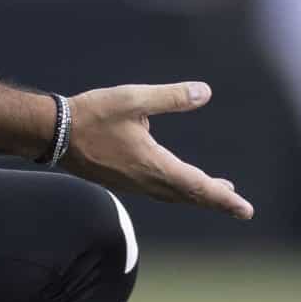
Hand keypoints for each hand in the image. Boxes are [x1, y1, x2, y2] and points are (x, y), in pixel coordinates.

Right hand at [63, 81, 253, 219]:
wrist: (54, 133)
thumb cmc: (93, 114)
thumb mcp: (134, 99)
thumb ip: (170, 97)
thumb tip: (204, 92)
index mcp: (154, 164)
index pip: (198, 185)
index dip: (224, 198)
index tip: (246, 209)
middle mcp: (147, 181)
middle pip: (190, 196)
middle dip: (217, 201)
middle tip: (241, 208)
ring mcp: (135, 184)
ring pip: (175, 195)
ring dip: (199, 195)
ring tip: (220, 192)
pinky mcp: (124, 180)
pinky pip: (161, 191)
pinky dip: (179, 191)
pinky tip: (180, 182)